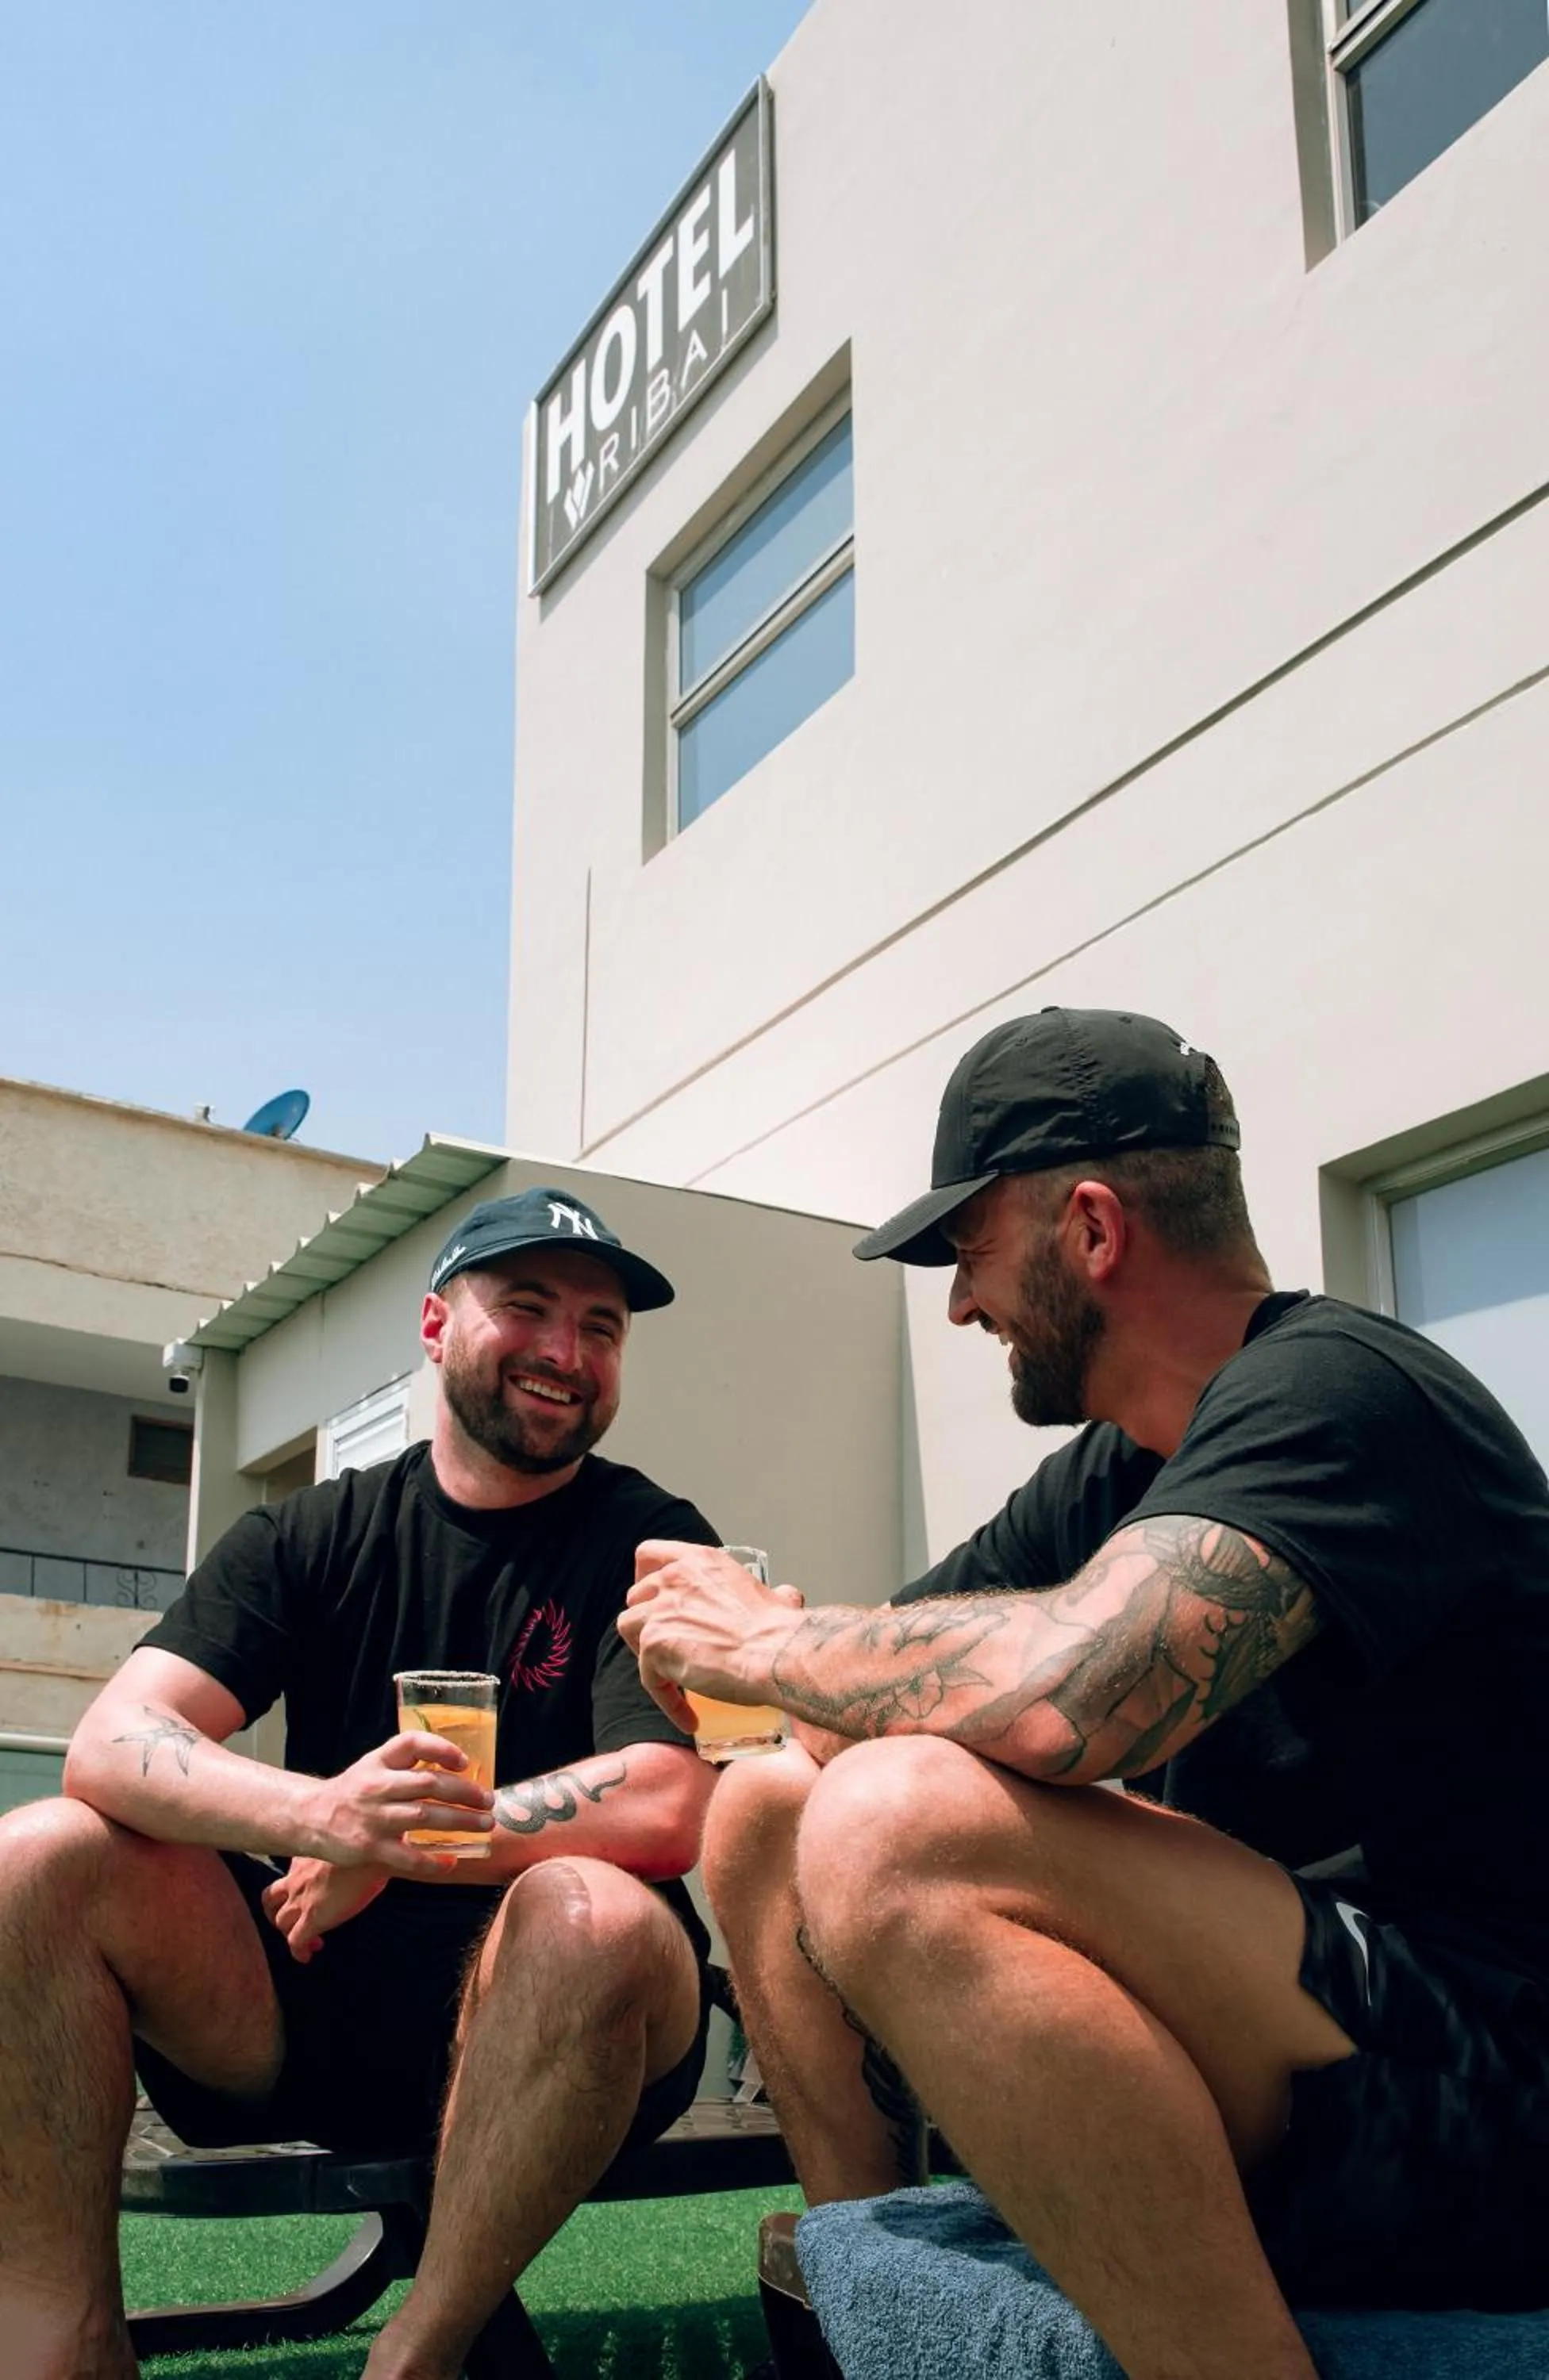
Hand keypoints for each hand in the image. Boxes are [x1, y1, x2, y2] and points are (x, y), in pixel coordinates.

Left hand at [261, 1858, 395, 1963]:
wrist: (372, 1852)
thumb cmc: (369, 1845)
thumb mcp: (344, 1846)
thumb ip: (337, 1854)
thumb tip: (355, 1861)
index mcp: (304, 1858)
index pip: (286, 1874)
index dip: (291, 1889)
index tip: (306, 1896)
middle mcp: (296, 1878)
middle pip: (269, 1900)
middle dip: (277, 1913)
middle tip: (293, 1922)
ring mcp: (301, 1900)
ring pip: (280, 1922)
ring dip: (289, 1933)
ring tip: (308, 1940)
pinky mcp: (312, 1918)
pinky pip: (295, 1942)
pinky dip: (298, 1952)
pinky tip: (308, 1956)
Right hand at [299, 1733, 494, 1873]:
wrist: (311, 1818)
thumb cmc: (355, 1791)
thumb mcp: (374, 1766)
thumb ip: (407, 1765)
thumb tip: (458, 1768)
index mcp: (380, 1761)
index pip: (411, 1744)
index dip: (441, 1749)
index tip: (465, 1762)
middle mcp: (377, 1786)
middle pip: (428, 1784)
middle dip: (464, 1792)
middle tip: (488, 1801)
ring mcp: (373, 1817)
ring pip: (424, 1817)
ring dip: (459, 1821)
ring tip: (484, 1825)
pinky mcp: (369, 1847)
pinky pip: (407, 1857)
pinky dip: (432, 1862)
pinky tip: (451, 1861)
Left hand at [621, 1541, 804, 1731]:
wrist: (775, 1653)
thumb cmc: (780, 1631)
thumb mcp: (776, 1597)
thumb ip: (775, 1594)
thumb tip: (789, 1596)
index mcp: (700, 1561)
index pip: (651, 1554)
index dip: (645, 1576)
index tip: (653, 1596)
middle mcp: (675, 1578)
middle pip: (636, 1595)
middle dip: (646, 1620)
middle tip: (668, 1645)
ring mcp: (660, 1610)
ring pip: (628, 1628)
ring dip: (644, 1653)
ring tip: (669, 1677)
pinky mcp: (653, 1644)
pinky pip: (648, 1677)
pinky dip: (666, 1699)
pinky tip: (689, 1716)